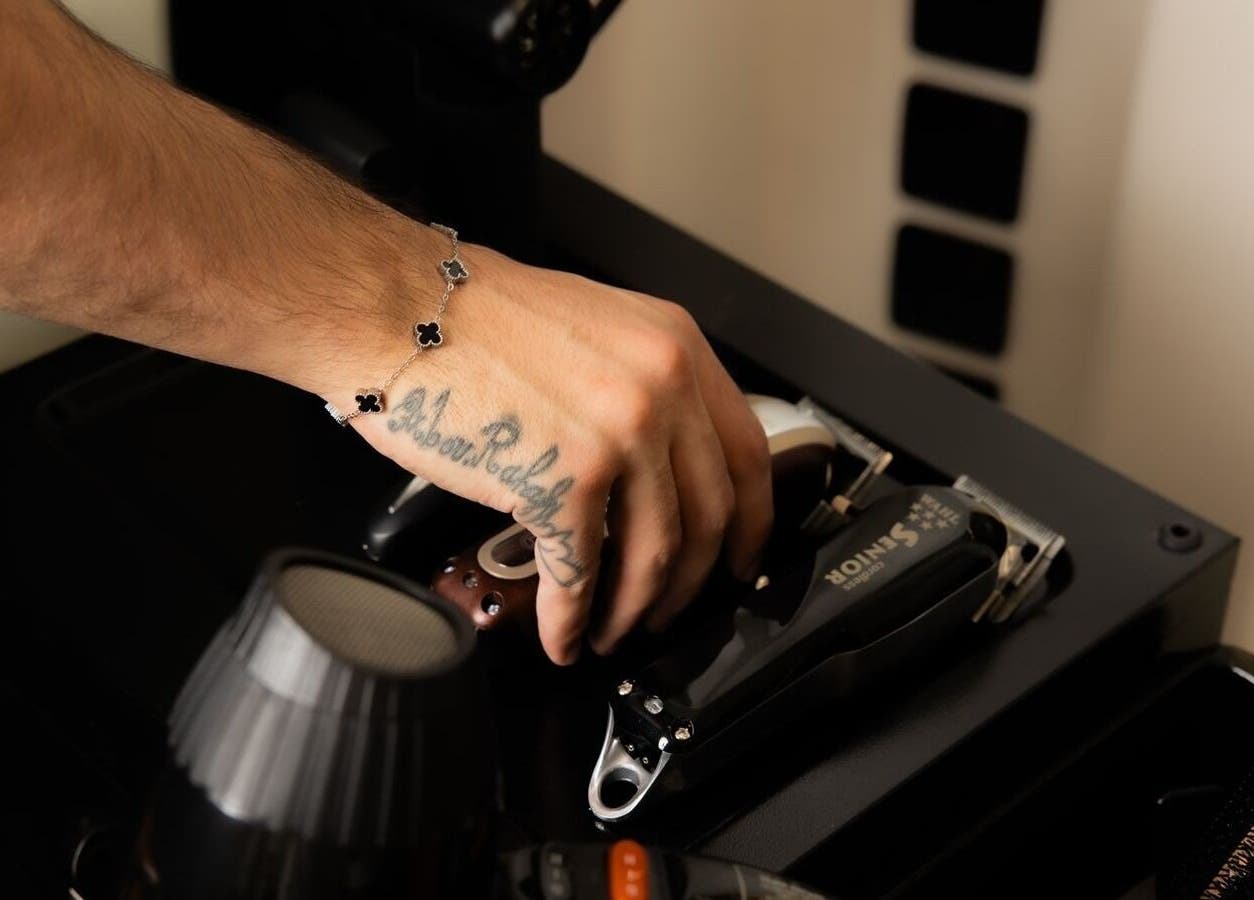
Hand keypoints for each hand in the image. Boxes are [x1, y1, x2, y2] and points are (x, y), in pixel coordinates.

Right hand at [342, 234, 773, 663]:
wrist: (398, 308)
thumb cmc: (475, 320)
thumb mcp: (596, 329)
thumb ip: (642, 388)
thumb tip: (658, 465)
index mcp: (676, 347)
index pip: (748, 452)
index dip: (751, 523)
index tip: (739, 558)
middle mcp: (662, 388)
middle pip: (710, 516)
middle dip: (689, 583)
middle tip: (666, 611)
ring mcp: (618, 436)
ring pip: (653, 555)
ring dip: (631, 610)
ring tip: (610, 630)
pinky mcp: (563, 481)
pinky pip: (580, 574)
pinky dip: (572, 618)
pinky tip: (563, 633)